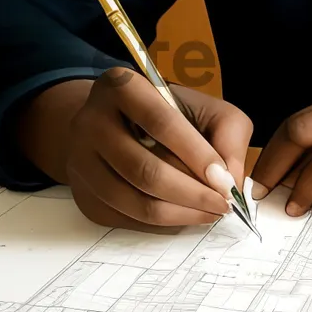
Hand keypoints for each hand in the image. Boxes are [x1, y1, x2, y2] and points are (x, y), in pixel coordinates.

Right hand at [17, 68, 252, 231]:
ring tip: (209, 212)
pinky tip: (185, 214)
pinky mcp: (83, 195)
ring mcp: (81, 161)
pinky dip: (162, 224)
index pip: (162, 123)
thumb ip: (227, 133)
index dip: (197, 155)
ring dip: (180, 214)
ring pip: (135, 202)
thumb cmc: (168, 114)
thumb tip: (230, 179)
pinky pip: (127, 219)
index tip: (225, 181)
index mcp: (122, 87)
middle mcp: (91, 121)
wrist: (114, 123)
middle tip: (223, 205)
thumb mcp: (203, 106)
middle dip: (192, 193)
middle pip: (145, 170)